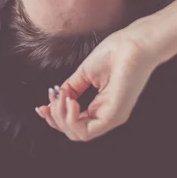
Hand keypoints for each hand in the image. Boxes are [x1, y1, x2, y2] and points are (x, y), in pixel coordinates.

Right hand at [35, 27, 157, 140]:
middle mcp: (107, 116)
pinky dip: (71, 118)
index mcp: (102, 107)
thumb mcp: (86, 72)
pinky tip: (69, 101)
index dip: (55, 118)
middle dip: (55, 118)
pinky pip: (87, 130)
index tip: (41, 106)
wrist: (135, 43)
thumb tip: (57, 97)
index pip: (75, 124)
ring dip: (61, 118)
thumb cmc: (116, 52)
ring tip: (59, 98)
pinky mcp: (114, 115)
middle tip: (51, 98)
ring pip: (78, 135)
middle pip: (74, 132)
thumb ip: (72, 87)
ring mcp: (112, 117)